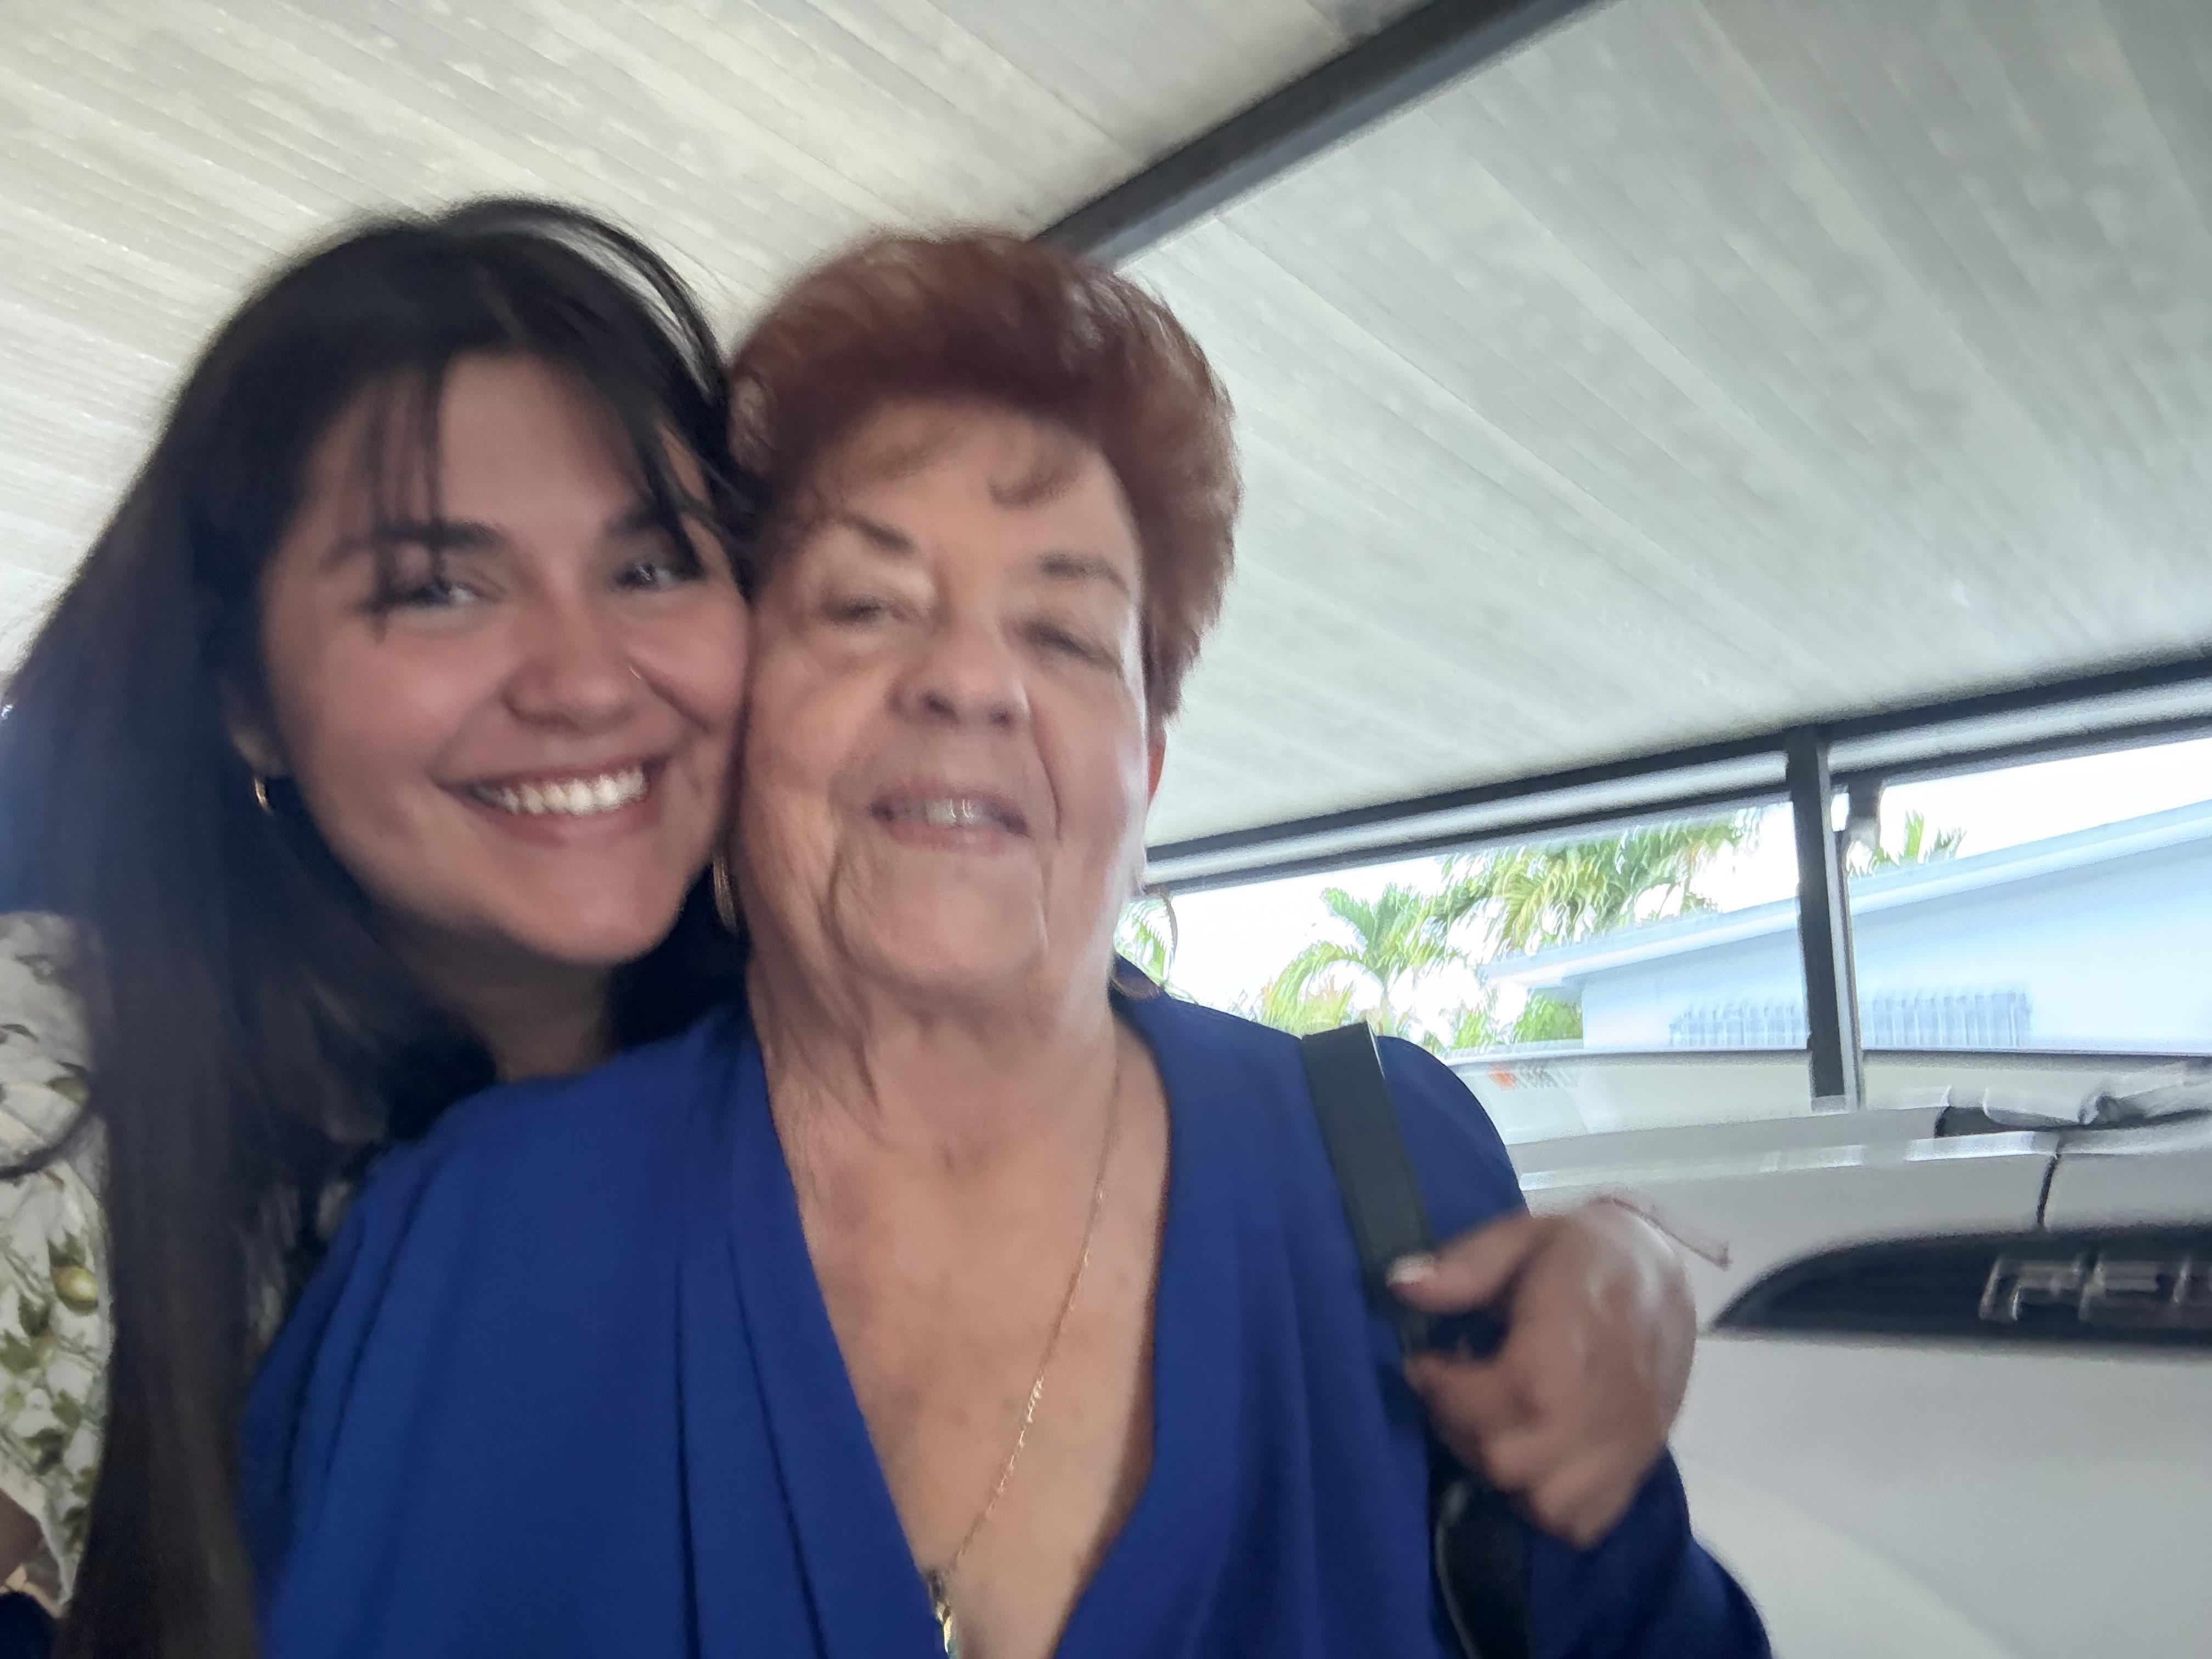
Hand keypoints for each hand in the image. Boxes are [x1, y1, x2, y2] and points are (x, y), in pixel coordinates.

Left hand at [1391, 1199, 1696, 1546]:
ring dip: (1496, 1473)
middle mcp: (1608, 1400)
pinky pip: (1582, 1522)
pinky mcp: (1638, 1466)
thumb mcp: (1520, 1237)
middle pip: (1513, 1458)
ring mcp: (1627, 1442)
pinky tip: (1523, 1460)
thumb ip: (1463, 1265)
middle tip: (1448, 1394)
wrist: (1662, 1275)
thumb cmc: (1582, 1252)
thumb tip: (1400, 1285)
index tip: (1424, 1364)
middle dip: (1459, 1429)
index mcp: (1578, 1335)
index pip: (1508, 1394)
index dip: (1447, 1390)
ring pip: (1545, 1503)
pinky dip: (1541, 1506)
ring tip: (1482, 1426)